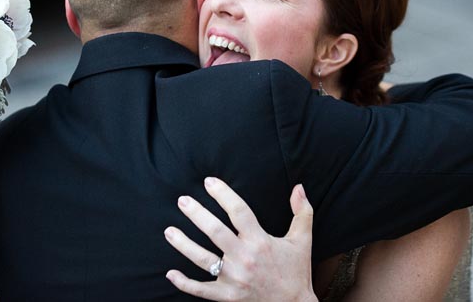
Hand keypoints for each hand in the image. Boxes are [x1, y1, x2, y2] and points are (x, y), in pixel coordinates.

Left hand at [164, 178, 316, 301]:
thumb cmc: (296, 271)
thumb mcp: (303, 240)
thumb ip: (302, 212)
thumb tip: (299, 187)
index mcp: (260, 241)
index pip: (238, 211)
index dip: (223, 194)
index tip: (209, 182)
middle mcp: (244, 258)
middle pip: (215, 231)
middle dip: (196, 214)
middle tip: (182, 201)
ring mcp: (233, 279)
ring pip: (202, 259)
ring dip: (183, 244)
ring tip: (169, 230)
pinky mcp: (227, 296)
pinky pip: (201, 290)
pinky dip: (184, 283)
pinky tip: (170, 273)